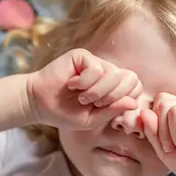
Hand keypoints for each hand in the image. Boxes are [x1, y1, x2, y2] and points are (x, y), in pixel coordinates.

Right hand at [26, 48, 142, 129]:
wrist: (40, 104)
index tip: (104, 109)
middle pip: (130, 79)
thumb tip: (133, 103)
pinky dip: (85, 82)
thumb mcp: (92, 119)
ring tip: (82, 97)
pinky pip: (97, 68)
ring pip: (114, 73)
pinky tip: (72, 85)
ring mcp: (96, 62)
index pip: (136, 88)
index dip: (125, 100)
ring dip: (97, 91)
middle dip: (112, 97)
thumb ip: (112, 111)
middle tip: (93, 103)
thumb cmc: (65, 113)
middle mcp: (108, 73)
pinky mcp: (83, 56)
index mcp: (114, 88)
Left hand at [140, 93, 175, 175]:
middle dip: (163, 130)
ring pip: (173, 109)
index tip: (165, 144)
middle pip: (164, 102)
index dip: (156, 122)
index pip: (160, 101)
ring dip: (174, 134)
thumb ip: (152, 130)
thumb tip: (144, 112)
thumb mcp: (162, 147)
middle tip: (173, 148)